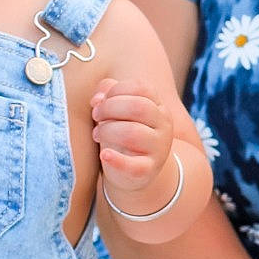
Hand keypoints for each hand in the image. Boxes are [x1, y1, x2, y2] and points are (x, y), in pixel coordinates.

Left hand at [91, 77, 175, 205]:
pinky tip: (104, 155)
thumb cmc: (124, 134)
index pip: (141, 87)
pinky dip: (116, 160)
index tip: (100, 101)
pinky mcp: (148, 170)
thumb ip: (108, 95)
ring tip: (96, 134)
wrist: (137, 171)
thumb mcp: (118, 112)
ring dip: (107, 131)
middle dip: (109, 108)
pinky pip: (134, 165)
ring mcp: (159, 148)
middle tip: (95, 115)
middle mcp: (163, 125)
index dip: (116, 90)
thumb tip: (98, 98)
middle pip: (138, 107)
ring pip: (132, 133)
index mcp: (158, 106)